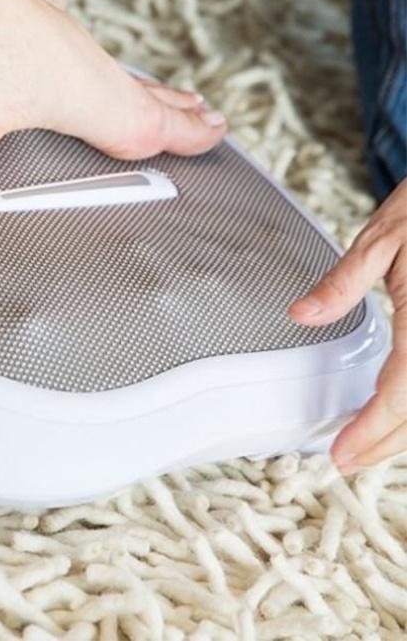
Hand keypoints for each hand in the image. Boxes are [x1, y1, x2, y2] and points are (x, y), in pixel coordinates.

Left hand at [289, 179, 406, 472]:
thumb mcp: (381, 238)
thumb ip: (343, 284)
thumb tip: (300, 315)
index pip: (402, 390)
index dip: (373, 430)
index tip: (343, 454)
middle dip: (388, 442)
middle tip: (348, 458)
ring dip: (406, 427)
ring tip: (371, 442)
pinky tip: (399, 408)